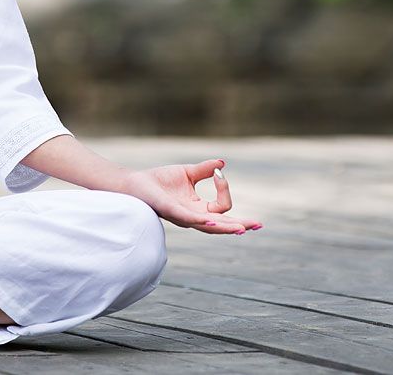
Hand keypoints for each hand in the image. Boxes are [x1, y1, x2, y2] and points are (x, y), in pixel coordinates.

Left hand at [120, 158, 262, 234]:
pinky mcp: (170, 211)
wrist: (135, 184)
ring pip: (209, 225)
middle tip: (257, 225)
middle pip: (222, 224)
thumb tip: (222, 164)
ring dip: (226, 227)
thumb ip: (204, 169)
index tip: (217, 172)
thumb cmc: (159, 181)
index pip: (222, 207)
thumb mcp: (187, 173)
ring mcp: (183, 216)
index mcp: (198, 208)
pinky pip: (188, 218)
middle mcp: (193, 216)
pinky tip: (212, 222)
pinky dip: (201, 220)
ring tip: (241, 229)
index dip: (225, 189)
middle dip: (240, 225)